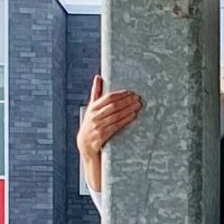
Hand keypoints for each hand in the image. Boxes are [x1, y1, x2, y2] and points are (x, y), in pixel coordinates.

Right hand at [76, 75, 143, 193]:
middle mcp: (94, 117)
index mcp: (92, 108)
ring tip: (138, 106)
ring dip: (128, 109)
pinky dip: (125, 120)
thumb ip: (96, 93)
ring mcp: (97, 127)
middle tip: (138, 99)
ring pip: (115, 116)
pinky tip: (133, 116)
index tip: (132, 92)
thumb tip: (99, 77)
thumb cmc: (91, 125)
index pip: (108, 98)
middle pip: (113, 106)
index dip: (121, 95)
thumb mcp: (92, 109)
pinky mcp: (100, 137)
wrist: (85, 146)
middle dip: (127, 101)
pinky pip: (115, 126)